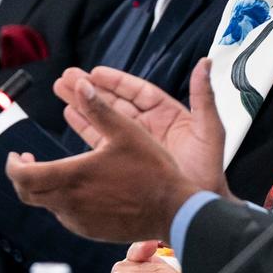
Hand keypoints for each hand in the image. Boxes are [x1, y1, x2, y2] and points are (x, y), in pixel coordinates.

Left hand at [5, 65, 222, 242]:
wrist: (173, 210)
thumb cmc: (153, 171)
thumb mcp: (126, 131)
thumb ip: (99, 107)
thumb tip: (82, 84)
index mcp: (73, 176)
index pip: (23, 177)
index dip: (12, 166)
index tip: (17, 156)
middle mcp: (70, 202)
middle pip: (27, 194)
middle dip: (23, 176)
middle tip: (29, 161)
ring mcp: (79, 220)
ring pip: (46, 205)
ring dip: (45, 188)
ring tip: (59, 170)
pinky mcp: (90, 230)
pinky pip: (65, 216)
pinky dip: (63, 201)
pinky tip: (81, 187)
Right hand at [56, 59, 231, 199]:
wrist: (198, 209)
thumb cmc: (209, 171)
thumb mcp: (210, 130)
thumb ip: (204, 97)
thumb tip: (206, 63)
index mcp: (168, 114)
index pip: (137, 91)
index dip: (116, 81)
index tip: (95, 72)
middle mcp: (149, 125)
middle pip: (115, 102)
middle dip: (92, 89)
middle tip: (67, 77)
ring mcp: (136, 143)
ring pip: (105, 118)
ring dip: (84, 105)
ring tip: (62, 91)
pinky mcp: (126, 160)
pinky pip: (102, 140)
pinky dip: (86, 127)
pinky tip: (71, 115)